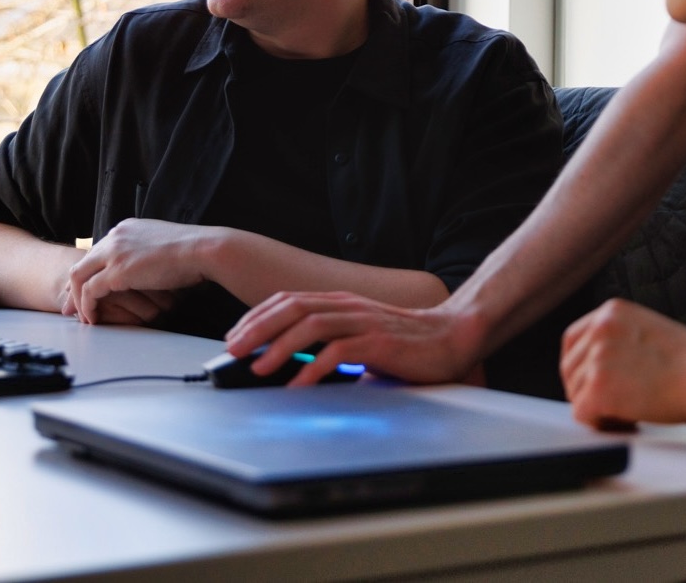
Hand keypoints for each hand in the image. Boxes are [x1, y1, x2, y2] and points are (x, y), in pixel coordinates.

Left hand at [66, 218, 215, 323]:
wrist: (203, 249)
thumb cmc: (193, 251)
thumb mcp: (163, 246)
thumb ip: (147, 254)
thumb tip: (148, 271)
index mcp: (127, 228)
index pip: (99, 252)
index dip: (91, 274)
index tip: (88, 292)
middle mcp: (116, 236)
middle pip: (83, 263)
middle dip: (74, 288)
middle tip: (72, 308)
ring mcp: (114, 251)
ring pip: (79, 277)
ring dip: (78, 300)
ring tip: (84, 318)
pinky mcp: (116, 270)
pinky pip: (89, 292)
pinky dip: (87, 307)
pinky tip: (93, 319)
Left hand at [225, 290, 483, 386]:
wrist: (452, 337)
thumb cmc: (407, 342)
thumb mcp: (362, 336)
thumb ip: (334, 343)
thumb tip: (300, 367)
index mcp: (342, 301)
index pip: (290, 300)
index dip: (258, 315)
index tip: (235, 335)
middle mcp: (348, 305)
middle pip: (292, 308)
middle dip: (257, 328)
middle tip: (232, 350)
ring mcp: (363, 321)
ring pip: (310, 325)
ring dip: (279, 346)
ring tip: (258, 367)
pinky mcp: (378, 343)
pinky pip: (338, 352)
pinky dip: (313, 368)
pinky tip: (298, 385)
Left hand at [560, 298, 685, 429]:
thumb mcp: (648, 330)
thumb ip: (621, 339)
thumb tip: (601, 366)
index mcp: (611, 311)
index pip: (573, 339)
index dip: (579, 365)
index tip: (588, 382)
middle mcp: (599, 329)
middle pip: (569, 368)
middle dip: (585, 389)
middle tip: (610, 406)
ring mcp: (597, 358)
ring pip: (576, 393)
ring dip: (597, 408)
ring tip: (628, 414)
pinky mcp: (598, 388)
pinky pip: (581, 414)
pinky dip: (599, 424)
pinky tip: (624, 423)